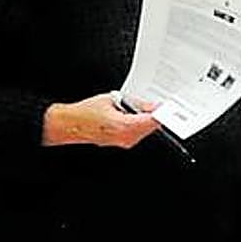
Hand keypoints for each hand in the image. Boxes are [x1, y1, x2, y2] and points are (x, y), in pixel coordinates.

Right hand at [42, 92, 158, 148]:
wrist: (72, 124)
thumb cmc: (86, 112)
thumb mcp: (113, 98)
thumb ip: (135, 102)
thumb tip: (150, 105)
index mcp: (124, 126)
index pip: (152, 122)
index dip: (162, 114)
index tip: (168, 108)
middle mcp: (126, 138)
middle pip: (151, 128)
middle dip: (154, 115)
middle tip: (152, 104)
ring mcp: (124, 143)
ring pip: (145, 132)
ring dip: (145, 120)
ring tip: (133, 109)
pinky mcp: (122, 143)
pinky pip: (137, 134)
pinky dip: (138, 125)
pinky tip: (129, 116)